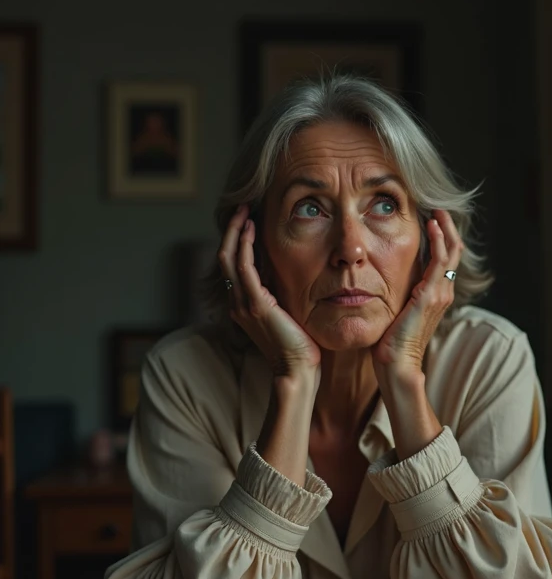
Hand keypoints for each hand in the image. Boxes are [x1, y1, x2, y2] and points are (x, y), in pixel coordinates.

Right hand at [217, 204, 321, 379]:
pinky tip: (252, 229)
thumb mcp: (286, 313)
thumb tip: (287, 270)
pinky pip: (244, 268)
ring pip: (229, 258)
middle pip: (224, 256)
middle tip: (242, 207)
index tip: (247, 219)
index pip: (231, 264)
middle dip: (231, 230)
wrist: (298, 371)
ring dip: (236, 231)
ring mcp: (243, 304)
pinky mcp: (256, 305)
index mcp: (242, 305)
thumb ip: (279, 293)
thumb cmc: (299, 346)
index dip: (235, 240)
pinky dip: (244, 246)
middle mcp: (237, 303)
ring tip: (245, 211)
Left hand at [370, 209, 463, 377]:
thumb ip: (400, 295)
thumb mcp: (397, 311)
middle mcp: (443, 292)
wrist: (397, 365)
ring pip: (451, 252)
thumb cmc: (392, 344)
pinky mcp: (430, 294)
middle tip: (439, 210)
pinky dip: (438, 240)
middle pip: (454, 252)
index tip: (432, 221)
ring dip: (444, 229)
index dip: (443, 239)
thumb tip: (385, 281)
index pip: (446, 260)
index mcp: (436, 296)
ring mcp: (440, 293)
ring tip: (436, 211)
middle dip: (448, 229)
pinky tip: (431, 226)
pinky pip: (440, 260)